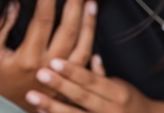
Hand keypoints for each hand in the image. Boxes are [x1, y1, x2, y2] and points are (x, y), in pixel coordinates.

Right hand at [0, 0, 97, 111]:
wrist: (1, 109)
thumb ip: (0, 28)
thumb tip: (14, 2)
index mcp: (28, 58)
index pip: (43, 19)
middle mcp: (49, 66)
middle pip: (68, 28)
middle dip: (74, 1)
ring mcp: (62, 76)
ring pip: (83, 45)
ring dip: (89, 20)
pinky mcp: (69, 82)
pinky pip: (86, 60)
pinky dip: (92, 41)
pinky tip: (93, 24)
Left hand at [26, 56, 163, 112]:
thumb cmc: (130, 103)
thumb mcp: (121, 86)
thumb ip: (103, 75)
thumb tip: (92, 56)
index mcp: (117, 93)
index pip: (91, 80)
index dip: (73, 71)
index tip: (54, 62)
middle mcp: (111, 110)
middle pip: (81, 97)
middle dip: (60, 86)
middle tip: (39, 74)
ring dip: (53, 107)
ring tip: (32, 97)